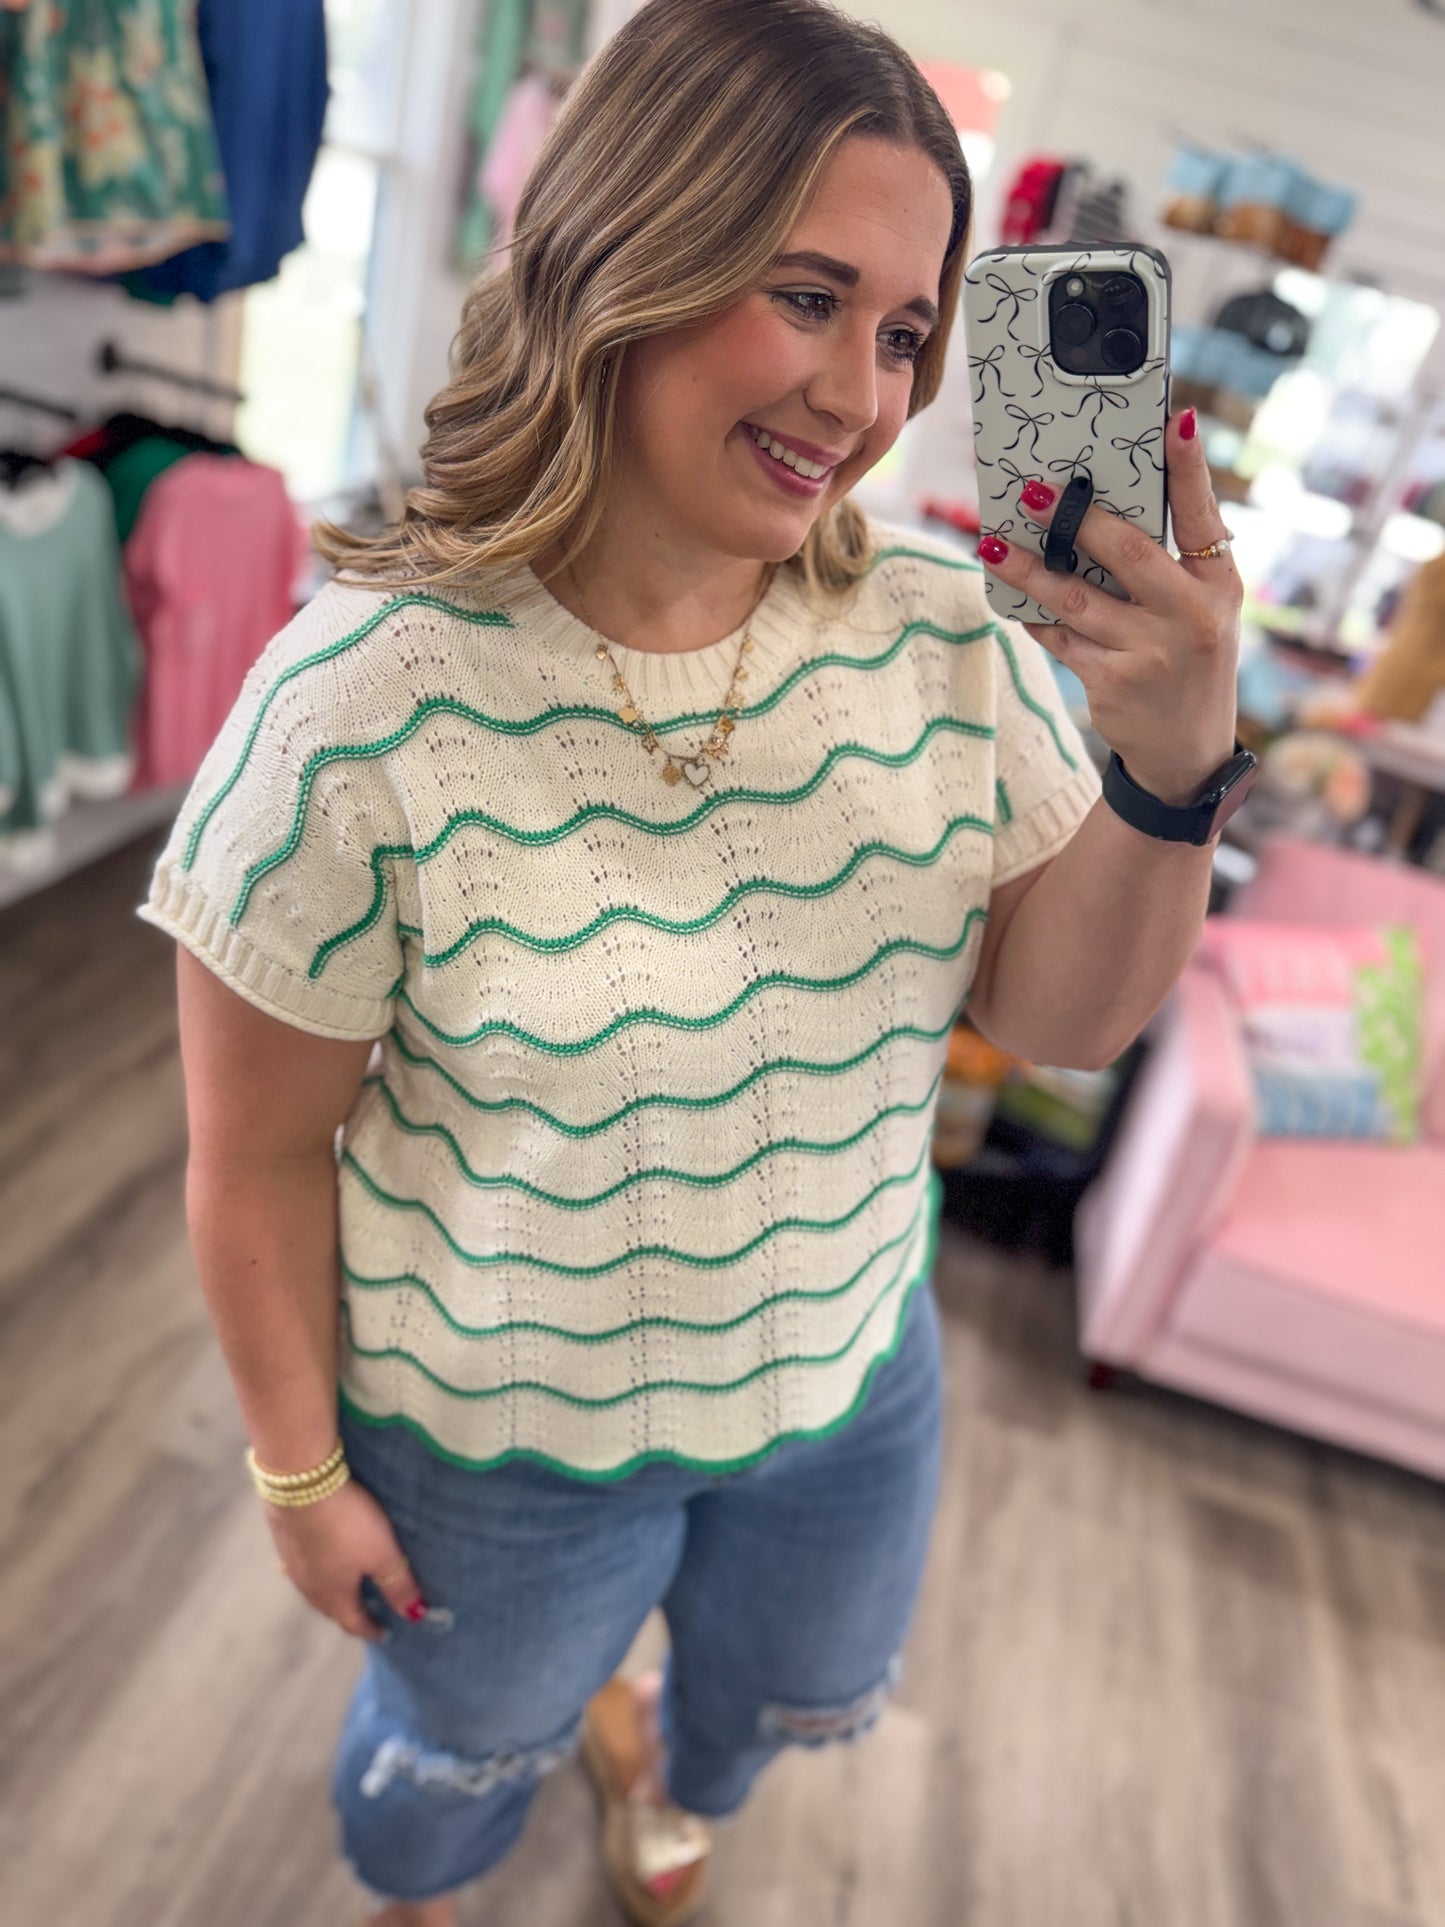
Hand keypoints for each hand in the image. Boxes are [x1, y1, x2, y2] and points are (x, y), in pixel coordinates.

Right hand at [265, 1474, 429, 1641]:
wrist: (300, 1482)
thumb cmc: (347, 1522)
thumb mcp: (382, 1554)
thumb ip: (398, 1585)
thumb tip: (416, 1616)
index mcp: (333, 1594)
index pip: (353, 1622)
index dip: (371, 1629)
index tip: (383, 1634)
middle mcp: (308, 1585)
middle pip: (331, 1608)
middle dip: (349, 1613)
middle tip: (367, 1614)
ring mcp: (292, 1561)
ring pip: (314, 1587)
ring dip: (331, 1592)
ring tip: (346, 1587)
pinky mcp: (284, 1536)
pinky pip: (303, 1563)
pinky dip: (317, 1568)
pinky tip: (321, 1556)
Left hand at [978, 409, 1241, 804]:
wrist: (1187, 753)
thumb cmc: (1187, 659)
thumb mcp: (1200, 610)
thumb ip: (1167, 565)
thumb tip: (1094, 511)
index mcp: (1219, 584)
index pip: (1203, 515)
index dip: (1189, 468)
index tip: (1173, 420)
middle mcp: (1191, 616)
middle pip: (1127, 553)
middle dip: (1077, 519)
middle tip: (1031, 492)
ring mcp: (1151, 652)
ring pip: (1076, 599)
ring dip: (1028, 570)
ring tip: (992, 545)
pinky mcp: (1113, 682)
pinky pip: (1060, 638)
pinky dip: (1033, 616)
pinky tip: (1009, 596)